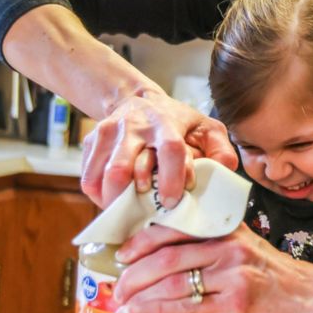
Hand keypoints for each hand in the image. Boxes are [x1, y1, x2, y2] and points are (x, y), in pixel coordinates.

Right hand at [80, 89, 237, 207]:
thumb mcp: (206, 129)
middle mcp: (134, 126)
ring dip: (115, 202)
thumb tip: (224, 170)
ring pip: (102, 177)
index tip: (171, 202)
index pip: (170, 149)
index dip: (171, 178)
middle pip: (122, 168)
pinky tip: (116, 201)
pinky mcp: (91, 142)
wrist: (138, 100)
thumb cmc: (177, 122)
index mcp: (167, 123)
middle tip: (145, 212)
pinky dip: (100, 197)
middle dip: (131, 198)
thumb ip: (220, 150)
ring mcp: (108, 133)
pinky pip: (89, 179)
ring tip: (130, 212)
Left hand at [113, 224, 312, 312]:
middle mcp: (228, 246)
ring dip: (140, 299)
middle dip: (134, 276)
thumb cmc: (274, 275)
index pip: (174, 228)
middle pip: (166, 258)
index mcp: (226, 229)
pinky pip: (188, 310)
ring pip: (172, 285)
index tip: (122, 256)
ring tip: (123, 309)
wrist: (311, 297)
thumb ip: (214, 240)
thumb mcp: (246, 245)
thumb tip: (169, 244)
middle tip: (117, 290)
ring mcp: (233, 275)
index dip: (141, 242)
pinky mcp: (237, 303)